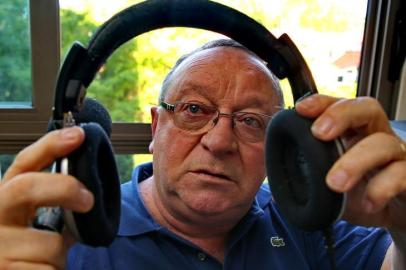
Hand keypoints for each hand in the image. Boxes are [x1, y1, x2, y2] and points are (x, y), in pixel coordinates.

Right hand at [0, 127, 93, 268]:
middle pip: (26, 187)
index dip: (50, 146)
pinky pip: (50, 269)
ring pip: (49, 244)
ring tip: (42, 262)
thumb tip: (86, 189)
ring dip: (58, 256)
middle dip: (63, 187)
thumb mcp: (29, 223)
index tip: (78, 135)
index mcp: (2, 201)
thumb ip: (49, 204)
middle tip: (88, 200)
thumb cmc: (21, 251)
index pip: (23, 164)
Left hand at [296, 94, 405, 230]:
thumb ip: (307, 171)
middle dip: (341, 115)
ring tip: (333, 184)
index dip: (322, 103)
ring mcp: (396, 155)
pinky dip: (381, 188)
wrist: (392, 215)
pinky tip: (367, 202)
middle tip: (319, 133)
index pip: (340, 105)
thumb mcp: (328, 180)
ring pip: (383, 144)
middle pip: (366, 108)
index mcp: (353, 132)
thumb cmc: (358, 192)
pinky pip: (401, 174)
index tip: (301, 109)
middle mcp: (376, 136)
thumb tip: (273, 170)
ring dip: (354, 162)